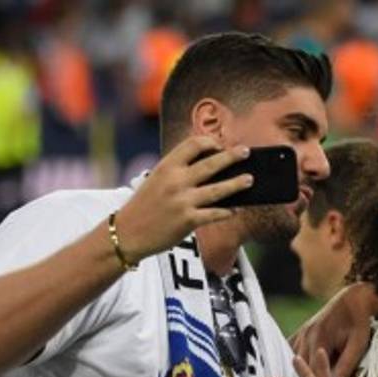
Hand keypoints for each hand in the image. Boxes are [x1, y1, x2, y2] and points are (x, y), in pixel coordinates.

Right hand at [114, 136, 254, 264]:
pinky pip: (215, 214)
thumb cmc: (145, 206)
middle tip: (245, 152)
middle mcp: (176, 181)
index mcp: (166, 167)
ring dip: (237, 184)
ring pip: (218, 189)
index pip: (192, 145)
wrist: (128, 233)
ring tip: (249, 179)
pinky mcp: (188, 220)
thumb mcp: (156, 180)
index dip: (210, 142)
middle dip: (231, 156)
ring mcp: (183, 201)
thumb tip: (209, 167)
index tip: (220, 144)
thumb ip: (178, 171)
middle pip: (211, 164)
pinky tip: (236, 209)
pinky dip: (227, 211)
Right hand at [290, 282, 377, 376]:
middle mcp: (307, 335)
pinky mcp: (304, 330)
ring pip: (293, 358)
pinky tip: (291, 374)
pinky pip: (291, 348)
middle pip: (299, 366)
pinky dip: (291, 361)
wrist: (356, 297)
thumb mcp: (359, 342)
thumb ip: (347, 363)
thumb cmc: (361, 320)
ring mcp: (303, 331)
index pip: (310, 370)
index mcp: (319, 338)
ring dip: (294, 373)